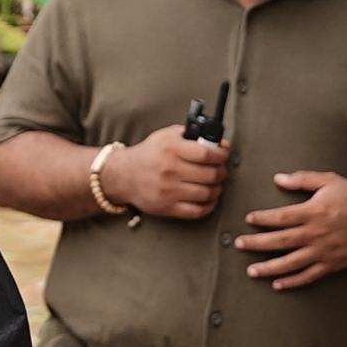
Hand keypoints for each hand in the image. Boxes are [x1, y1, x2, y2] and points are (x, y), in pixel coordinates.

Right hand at [100, 127, 232, 221]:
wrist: (124, 175)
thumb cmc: (148, 154)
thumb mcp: (166, 136)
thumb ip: (191, 135)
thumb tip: (219, 142)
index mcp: (171, 149)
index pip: (207, 154)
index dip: (221, 155)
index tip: (223, 155)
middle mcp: (170, 170)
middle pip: (210, 174)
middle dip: (221, 172)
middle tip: (220, 170)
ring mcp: (169, 191)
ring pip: (207, 193)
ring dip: (217, 189)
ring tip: (215, 184)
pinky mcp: (167, 207)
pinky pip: (197, 211)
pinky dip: (209, 206)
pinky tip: (209, 199)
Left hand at [235, 172, 346, 289]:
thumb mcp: (330, 180)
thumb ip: (303, 180)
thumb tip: (278, 179)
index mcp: (313, 212)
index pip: (281, 217)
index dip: (263, 219)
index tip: (249, 219)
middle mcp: (315, 234)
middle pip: (280, 241)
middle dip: (257, 243)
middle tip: (239, 245)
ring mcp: (323, 252)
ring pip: (291, 262)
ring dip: (269, 267)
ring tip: (251, 271)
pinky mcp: (332, 264)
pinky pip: (308, 276)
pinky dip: (292, 281)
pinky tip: (277, 284)